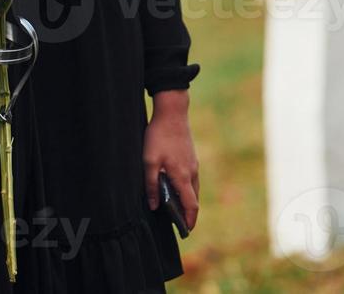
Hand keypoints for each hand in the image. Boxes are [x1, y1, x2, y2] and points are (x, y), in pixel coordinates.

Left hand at [143, 91, 199, 231]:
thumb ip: (151, 185)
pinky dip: (187, 188)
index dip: (190, 220)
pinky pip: (192, 178)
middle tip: (179, 223)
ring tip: (176, 207)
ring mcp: (193, 163)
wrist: (172, 112)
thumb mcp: (149, 161)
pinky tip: (176, 186)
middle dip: (188, 213)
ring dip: (187, 200)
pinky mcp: (191, 156)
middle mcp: (192, 172)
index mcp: (182, 176)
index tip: (186, 231)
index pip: (191, 205)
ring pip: (193, 188)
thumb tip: (154, 206)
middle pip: (194, 199)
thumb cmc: (158, 136)